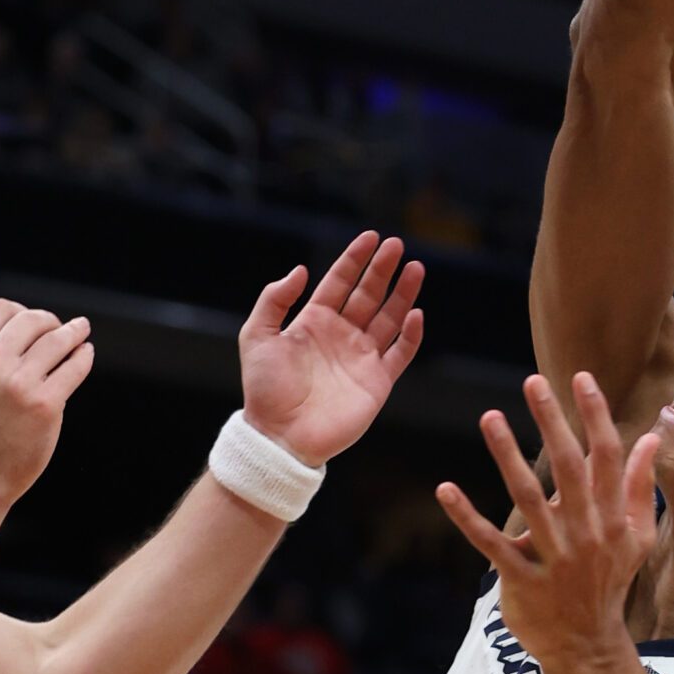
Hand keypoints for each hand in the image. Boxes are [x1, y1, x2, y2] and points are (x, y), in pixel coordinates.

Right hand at [0, 300, 94, 505]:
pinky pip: (74, 367)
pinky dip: (83, 356)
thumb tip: (9, 320)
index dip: (21, 312)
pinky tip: (85, 353)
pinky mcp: (45, 405)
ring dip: (74, 332)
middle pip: (32, 319)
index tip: (34, 324)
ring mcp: (19, 385)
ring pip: (57, 340)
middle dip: (49, 321)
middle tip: (59, 329)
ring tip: (80, 331)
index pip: (1, 309)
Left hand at [239, 230, 425, 465]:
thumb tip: (301, 270)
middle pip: (369, 294)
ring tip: (416, 268)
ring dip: (403, 293)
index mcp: (315, 322)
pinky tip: (415, 313)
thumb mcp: (257, 336)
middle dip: (383, 269)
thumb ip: (274, 300)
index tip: (370, 237)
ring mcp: (362, 358)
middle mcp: (342, 335)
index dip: (355, 259)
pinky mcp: (377, 382)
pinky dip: (411, 334)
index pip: (340, 283)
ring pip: (390, 318)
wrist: (279, 436)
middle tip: (397, 244)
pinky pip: (400, 353)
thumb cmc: (264, 389)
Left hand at [436, 372, 661, 666]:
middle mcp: (585, 533)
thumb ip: (642, 486)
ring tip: (490, 417)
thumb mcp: (637, 536)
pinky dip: (467, 516)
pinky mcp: (521, 579)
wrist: (587, 645)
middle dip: (552, 422)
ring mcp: (552, 557)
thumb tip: (652, 438)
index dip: (595, 416)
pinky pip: (491, 543)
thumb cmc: (610, 581)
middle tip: (533, 381)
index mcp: (613, 518)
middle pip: (568, 468)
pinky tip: (446, 488)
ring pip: (527, 499)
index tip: (581, 378)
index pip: (606, 457)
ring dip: (508, 456)